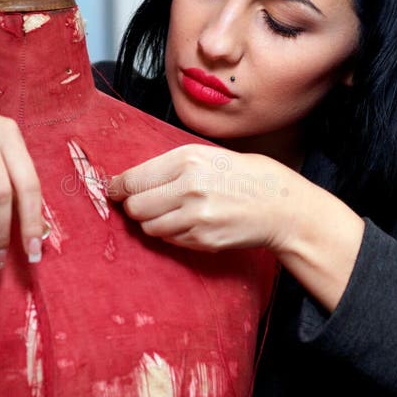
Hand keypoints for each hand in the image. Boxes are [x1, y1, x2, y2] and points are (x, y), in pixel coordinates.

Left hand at [108, 144, 290, 253]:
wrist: (280, 206)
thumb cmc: (245, 178)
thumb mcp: (207, 157)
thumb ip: (170, 167)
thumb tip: (131, 181)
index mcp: (187, 159)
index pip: (133, 179)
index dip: (118, 188)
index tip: (115, 192)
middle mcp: (189, 186)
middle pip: (135, 206)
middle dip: (135, 208)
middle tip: (145, 205)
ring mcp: (195, 216)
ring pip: (149, 227)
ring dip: (153, 222)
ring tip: (173, 214)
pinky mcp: (203, 240)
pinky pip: (170, 240)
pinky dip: (173, 234)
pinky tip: (191, 224)